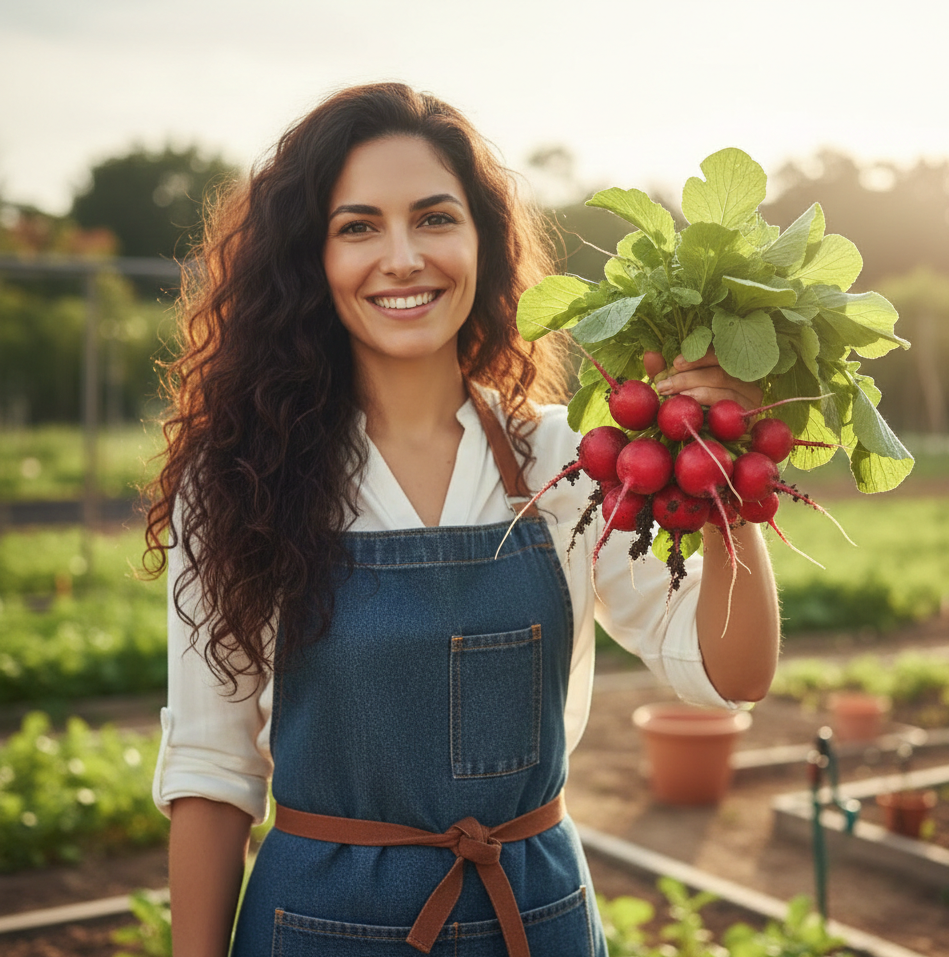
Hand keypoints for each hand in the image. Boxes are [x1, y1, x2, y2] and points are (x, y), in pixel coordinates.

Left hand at [644, 348, 761, 410]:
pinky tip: (692, 406)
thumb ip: (664, 371)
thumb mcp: (675, 388)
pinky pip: (730, 405)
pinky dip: (709, 404)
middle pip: (719, 371)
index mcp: (728, 364)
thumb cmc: (692, 408)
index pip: (718, 353)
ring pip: (724, 387)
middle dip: (688, 377)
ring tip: (674, 396)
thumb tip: (650, 353)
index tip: (675, 363)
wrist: (710, 442)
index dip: (698, 356)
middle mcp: (744, 376)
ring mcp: (752, 395)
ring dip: (696, 391)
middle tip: (665, 386)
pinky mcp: (751, 414)